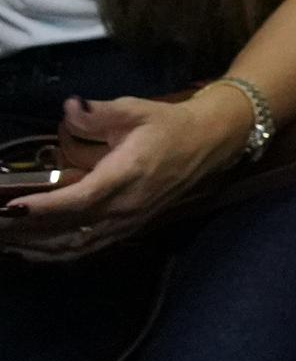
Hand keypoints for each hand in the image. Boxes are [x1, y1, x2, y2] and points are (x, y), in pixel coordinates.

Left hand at [1, 89, 247, 260]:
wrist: (210, 143)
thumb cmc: (168, 125)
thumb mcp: (137, 109)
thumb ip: (100, 111)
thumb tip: (70, 107)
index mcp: (126, 175)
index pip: (79, 199)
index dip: (44, 207)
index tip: (12, 207)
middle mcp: (125, 206)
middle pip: (69, 229)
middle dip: (28, 230)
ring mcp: (128, 222)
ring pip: (75, 246)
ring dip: (38, 247)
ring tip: (6, 242)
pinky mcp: (129, 228)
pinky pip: (88, 249)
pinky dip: (57, 254)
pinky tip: (34, 251)